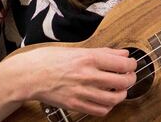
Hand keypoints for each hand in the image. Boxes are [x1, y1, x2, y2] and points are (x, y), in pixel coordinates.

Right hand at [9, 46, 136, 116]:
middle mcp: (87, 76)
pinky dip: (108, 106)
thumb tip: (122, 54)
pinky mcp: (76, 105)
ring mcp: (82, 92)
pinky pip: (100, 110)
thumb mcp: (76, 49)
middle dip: (131, 79)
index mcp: (88, 58)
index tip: (131, 64)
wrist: (28, 75)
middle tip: (130, 76)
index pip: (122, 64)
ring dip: (122, 94)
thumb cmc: (49, 60)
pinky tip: (106, 100)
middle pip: (122, 81)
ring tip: (121, 90)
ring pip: (114, 98)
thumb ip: (103, 52)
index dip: (132, 64)